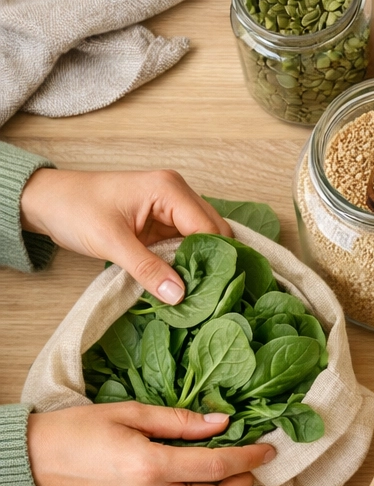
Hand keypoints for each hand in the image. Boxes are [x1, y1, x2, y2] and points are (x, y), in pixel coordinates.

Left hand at [19, 168, 228, 303]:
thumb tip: (180, 296)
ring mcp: (171, 208)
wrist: (46, 201)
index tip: (214, 290)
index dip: (215, 259)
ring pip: (203, 240)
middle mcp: (177, 194)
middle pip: (215, 232)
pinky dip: (187, 263)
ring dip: (200, 264)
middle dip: (213, 262)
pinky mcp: (163, 223)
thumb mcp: (110, 242)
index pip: (210, 228)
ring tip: (199, 292)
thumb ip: (147, 268)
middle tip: (210, 294)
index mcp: (169, 189)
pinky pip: (186, 245)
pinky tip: (185, 282)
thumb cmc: (73, 209)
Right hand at [26, 402, 273, 485]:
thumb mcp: (130, 413)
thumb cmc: (78, 431)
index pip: (215, 467)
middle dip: (242, 485)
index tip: (267, 450)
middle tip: (248, 469)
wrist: (33, 464)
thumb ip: (180, 421)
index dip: (248, 459)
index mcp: (148, 465)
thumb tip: (222, 423)